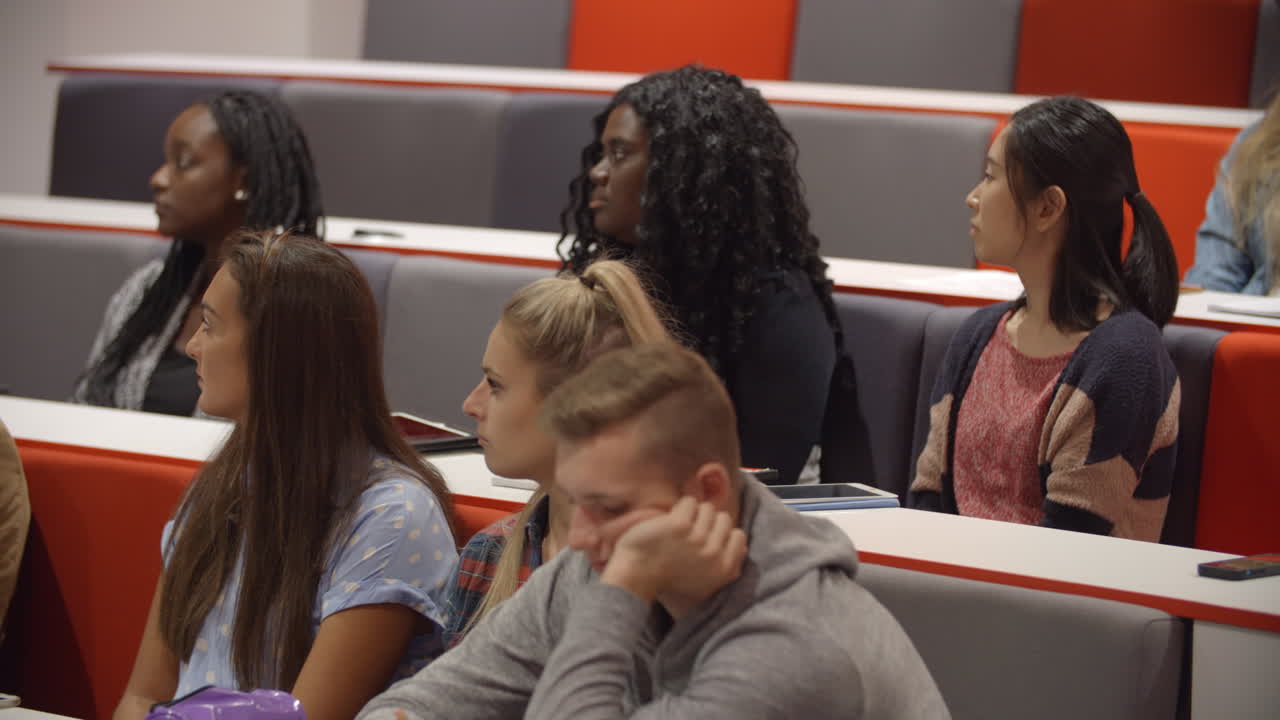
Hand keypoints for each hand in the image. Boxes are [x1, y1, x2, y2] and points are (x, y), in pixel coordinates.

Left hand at [599, 497, 746, 611]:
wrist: (637, 575)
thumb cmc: (668, 579)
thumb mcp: (707, 583)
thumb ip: (727, 566)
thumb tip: (741, 545)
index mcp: (724, 569)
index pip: (738, 536)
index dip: (721, 533)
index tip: (705, 538)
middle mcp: (713, 554)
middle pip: (724, 518)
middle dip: (707, 522)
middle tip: (690, 532)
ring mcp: (697, 538)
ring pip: (707, 508)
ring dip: (693, 513)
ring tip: (679, 526)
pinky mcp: (679, 525)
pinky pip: (689, 502)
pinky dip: (680, 507)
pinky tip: (670, 520)